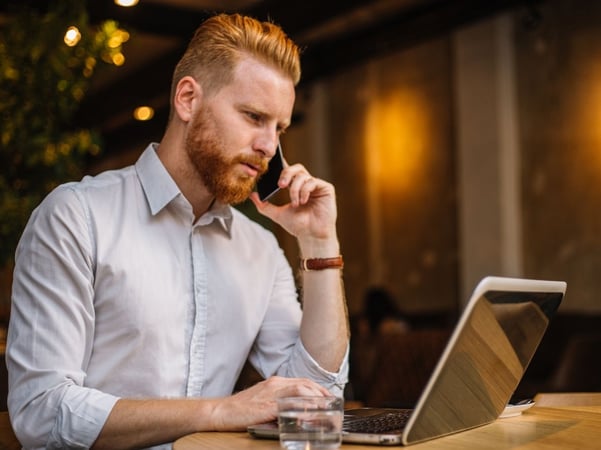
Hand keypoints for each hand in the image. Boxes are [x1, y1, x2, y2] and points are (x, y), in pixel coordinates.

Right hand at [209, 376, 330, 430]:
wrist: (220, 412)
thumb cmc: (240, 410)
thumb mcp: (263, 402)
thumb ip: (279, 404)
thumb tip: (298, 413)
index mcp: (275, 382)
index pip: (302, 382)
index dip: (318, 388)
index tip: (329, 397)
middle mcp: (275, 384)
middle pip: (305, 384)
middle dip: (322, 393)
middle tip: (333, 403)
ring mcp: (271, 394)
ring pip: (300, 390)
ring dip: (316, 398)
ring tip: (327, 408)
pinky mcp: (267, 406)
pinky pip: (289, 405)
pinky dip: (302, 408)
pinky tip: (311, 414)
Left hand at [250, 164, 337, 242]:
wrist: (312, 236)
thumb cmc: (298, 226)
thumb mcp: (277, 214)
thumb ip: (264, 205)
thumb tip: (252, 195)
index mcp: (296, 186)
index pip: (288, 171)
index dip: (281, 163)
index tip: (272, 162)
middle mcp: (307, 184)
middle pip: (296, 168)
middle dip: (286, 174)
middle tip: (280, 185)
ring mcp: (317, 185)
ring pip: (302, 176)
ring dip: (295, 189)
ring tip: (295, 203)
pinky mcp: (326, 188)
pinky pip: (312, 182)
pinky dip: (304, 191)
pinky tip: (303, 201)